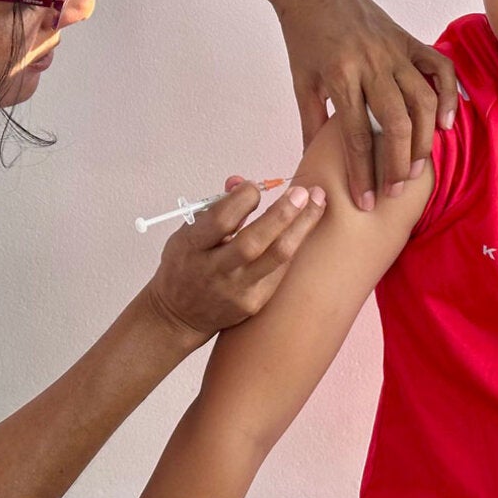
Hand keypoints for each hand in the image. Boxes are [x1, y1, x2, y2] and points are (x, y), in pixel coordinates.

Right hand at [144, 176, 326, 342]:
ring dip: (302, 227)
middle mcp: (214, 271)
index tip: (255, 186)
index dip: (242, 199)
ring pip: (277, 257)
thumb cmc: (184, 266)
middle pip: (254, 241)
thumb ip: (215, 207)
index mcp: (191, 247)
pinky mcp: (253, 304)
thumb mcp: (187, 232)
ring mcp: (235, 290)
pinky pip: (280, 271)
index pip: (220, 220)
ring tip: (318, 203)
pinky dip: (293, 246)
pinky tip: (303, 228)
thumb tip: (242, 182)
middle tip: (302, 192)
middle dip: (283, 213)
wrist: (179, 314)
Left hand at [272, 0, 457, 210]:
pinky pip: (439, 68)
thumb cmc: (305, 38)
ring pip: (421, 101)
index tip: (365, 202)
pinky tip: (446, 124)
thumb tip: (312, 165)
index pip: (356, 135)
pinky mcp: (408, 40)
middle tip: (395, 191)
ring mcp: (394, 51)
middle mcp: (371, 64)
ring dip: (423, 139)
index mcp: (339, 76)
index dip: (362, 173)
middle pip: (396, 123)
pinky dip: (448, 95)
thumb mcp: (301, 82)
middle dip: (397, 164)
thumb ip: (310, 124)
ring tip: (415, 169)